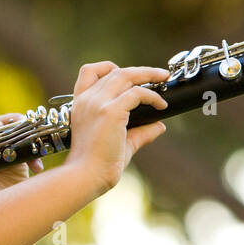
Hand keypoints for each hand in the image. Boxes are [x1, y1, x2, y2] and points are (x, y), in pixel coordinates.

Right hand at [64, 62, 170, 194]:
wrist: (85, 177)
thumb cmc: (97, 165)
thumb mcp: (119, 143)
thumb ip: (139, 132)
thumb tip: (160, 125)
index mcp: (80, 104)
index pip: (89, 72)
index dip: (108, 67)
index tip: (126, 74)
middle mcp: (87, 99)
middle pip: (114, 71)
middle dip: (139, 71)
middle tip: (160, 75)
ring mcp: (98, 103)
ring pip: (126, 75)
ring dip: (148, 74)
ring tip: (164, 79)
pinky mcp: (110, 111)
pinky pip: (137, 94)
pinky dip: (153, 96)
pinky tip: (161, 106)